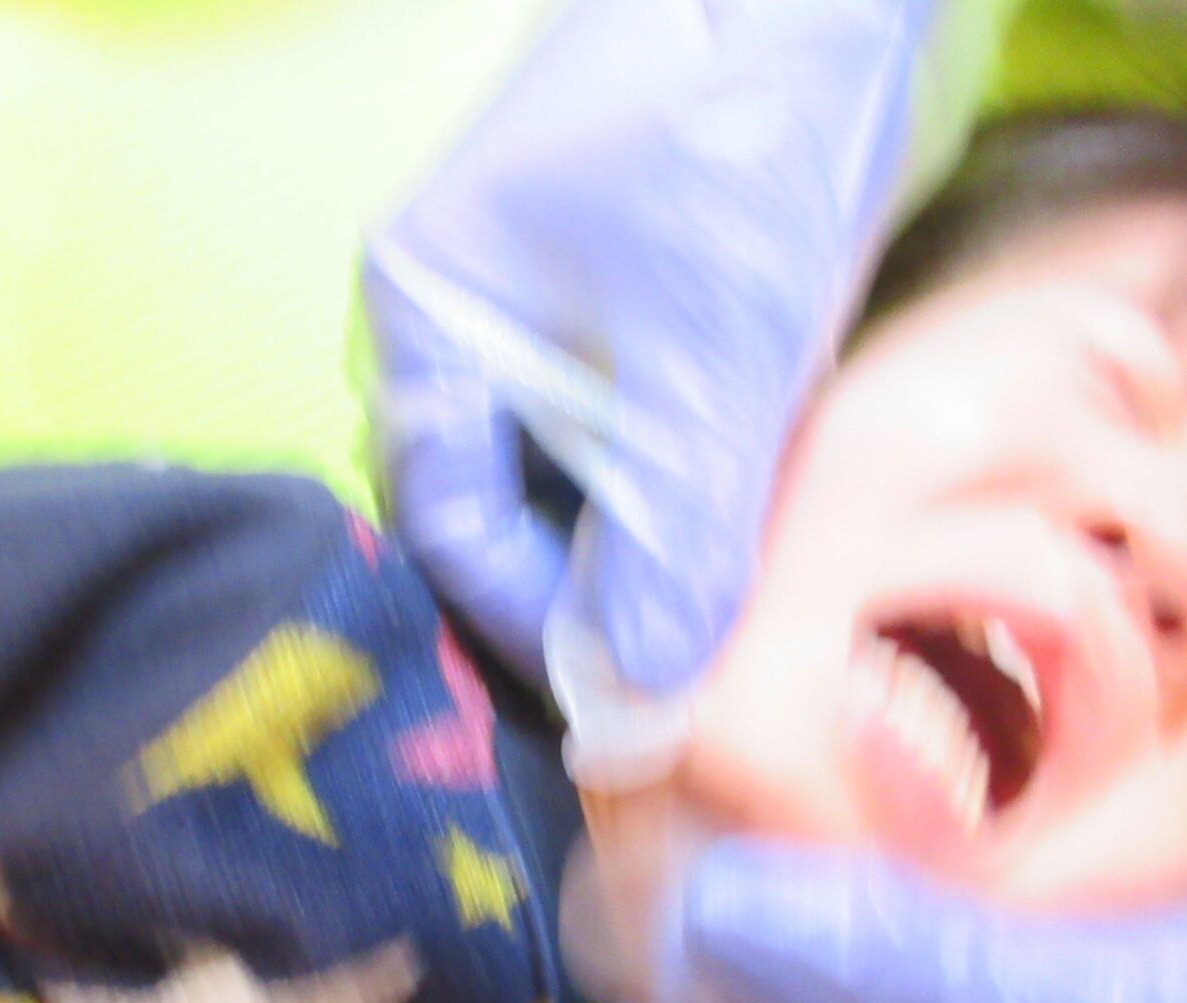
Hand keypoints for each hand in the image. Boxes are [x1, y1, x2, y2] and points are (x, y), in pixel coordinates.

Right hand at [362, 0, 935, 687]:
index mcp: (431, 309)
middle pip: (506, 499)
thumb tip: (639, 693)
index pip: (445, 512)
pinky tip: (752, 525)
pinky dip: (689, 483)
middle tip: (681, 667)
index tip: (622, 682)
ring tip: (728, 610)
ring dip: (649, 542)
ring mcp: (557, 295)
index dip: (526, 612)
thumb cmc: (754, 126)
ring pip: (581, 468)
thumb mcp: (712, 347)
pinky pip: (639, 420)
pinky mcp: (643, 289)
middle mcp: (473, 309)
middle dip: (588, 588)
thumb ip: (671, 527)